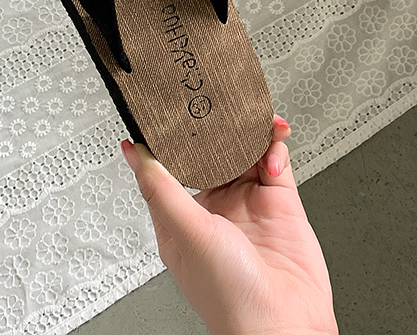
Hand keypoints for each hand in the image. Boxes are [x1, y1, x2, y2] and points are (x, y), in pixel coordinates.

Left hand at [121, 116, 338, 334]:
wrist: (284, 322)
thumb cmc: (229, 296)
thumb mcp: (185, 233)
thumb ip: (160, 187)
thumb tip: (132, 153)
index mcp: (184, 216)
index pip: (175, 162)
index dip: (178, 134)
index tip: (179, 106)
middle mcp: (216, 207)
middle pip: (216, 150)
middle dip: (224, 126)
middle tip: (228, 103)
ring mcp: (249, 202)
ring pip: (248, 149)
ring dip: (254, 131)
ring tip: (261, 122)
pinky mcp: (280, 201)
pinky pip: (276, 161)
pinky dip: (276, 151)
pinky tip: (273, 157)